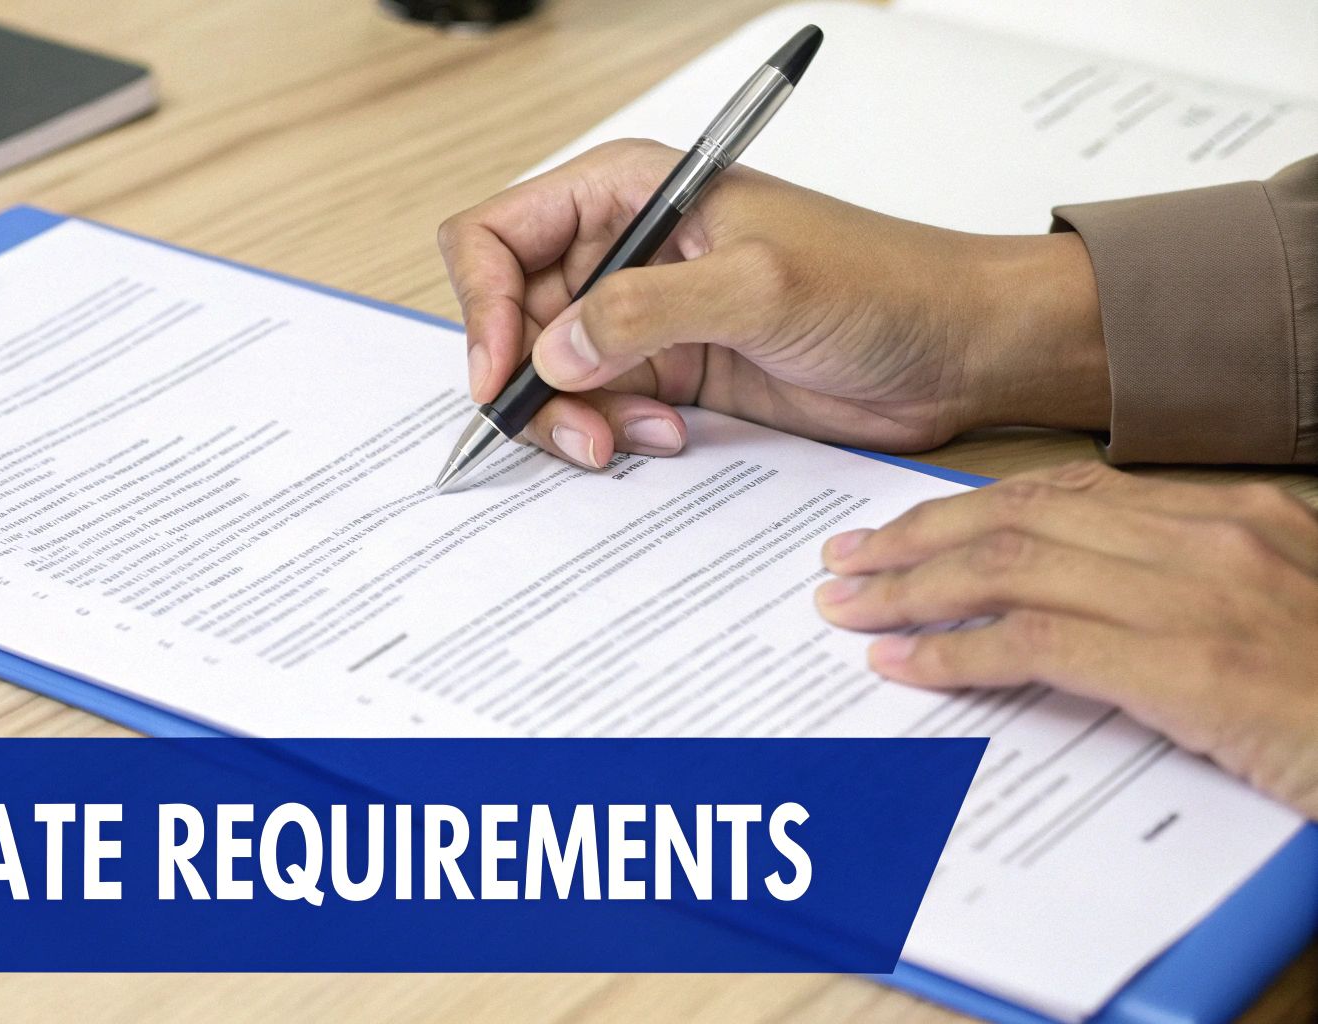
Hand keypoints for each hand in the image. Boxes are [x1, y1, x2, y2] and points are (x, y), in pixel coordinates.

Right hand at [437, 139, 1108, 467]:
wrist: (954, 350)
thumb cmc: (882, 284)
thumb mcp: (759, 286)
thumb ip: (644, 310)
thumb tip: (552, 349)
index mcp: (630, 192)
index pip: (497, 234)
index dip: (483, 304)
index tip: (502, 372)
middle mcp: (622, 250)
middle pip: (512, 316)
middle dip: (529, 381)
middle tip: (578, 429)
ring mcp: (641, 316)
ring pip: (547, 375)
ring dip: (573, 418)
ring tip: (630, 438)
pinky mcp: (667, 372)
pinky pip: (596, 410)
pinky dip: (611, 436)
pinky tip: (665, 437)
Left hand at [816, 460, 1317, 818]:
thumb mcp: (1276, 614)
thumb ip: (1187, 591)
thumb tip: (1087, 600)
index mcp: (1234, 515)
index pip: (1068, 491)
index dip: (971, 506)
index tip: (904, 527)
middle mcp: (1209, 537)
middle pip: (1023, 515)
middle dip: (919, 537)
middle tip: (847, 560)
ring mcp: (1198, 595)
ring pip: (1012, 565)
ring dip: (914, 587)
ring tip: (849, 606)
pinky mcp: (1185, 665)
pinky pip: (1036, 642)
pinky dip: (957, 650)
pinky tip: (905, 664)